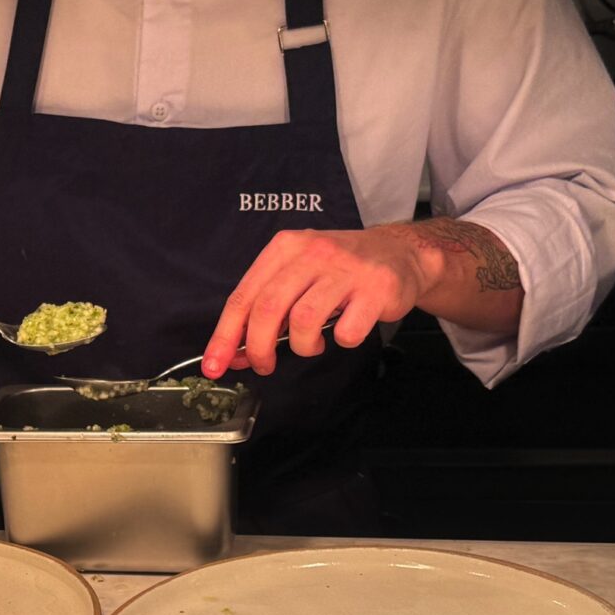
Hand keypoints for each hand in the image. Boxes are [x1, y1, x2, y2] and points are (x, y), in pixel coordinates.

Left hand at [200, 226, 429, 377]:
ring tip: (310, 345)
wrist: (400, 253)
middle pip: (268, 309)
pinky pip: (345, 331)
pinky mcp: (376, 289)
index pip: (243, 297)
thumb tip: (233, 352)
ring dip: (301, 346)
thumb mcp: (297, 276)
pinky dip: (340, 341)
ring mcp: (346, 270)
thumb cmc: (339, 270)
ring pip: (303, 321)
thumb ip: (265, 309)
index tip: (214, 366)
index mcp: (284, 248)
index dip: (225, 336)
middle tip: (264, 365)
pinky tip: (344, 332)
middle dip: (257, 348)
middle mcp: (312, 253)